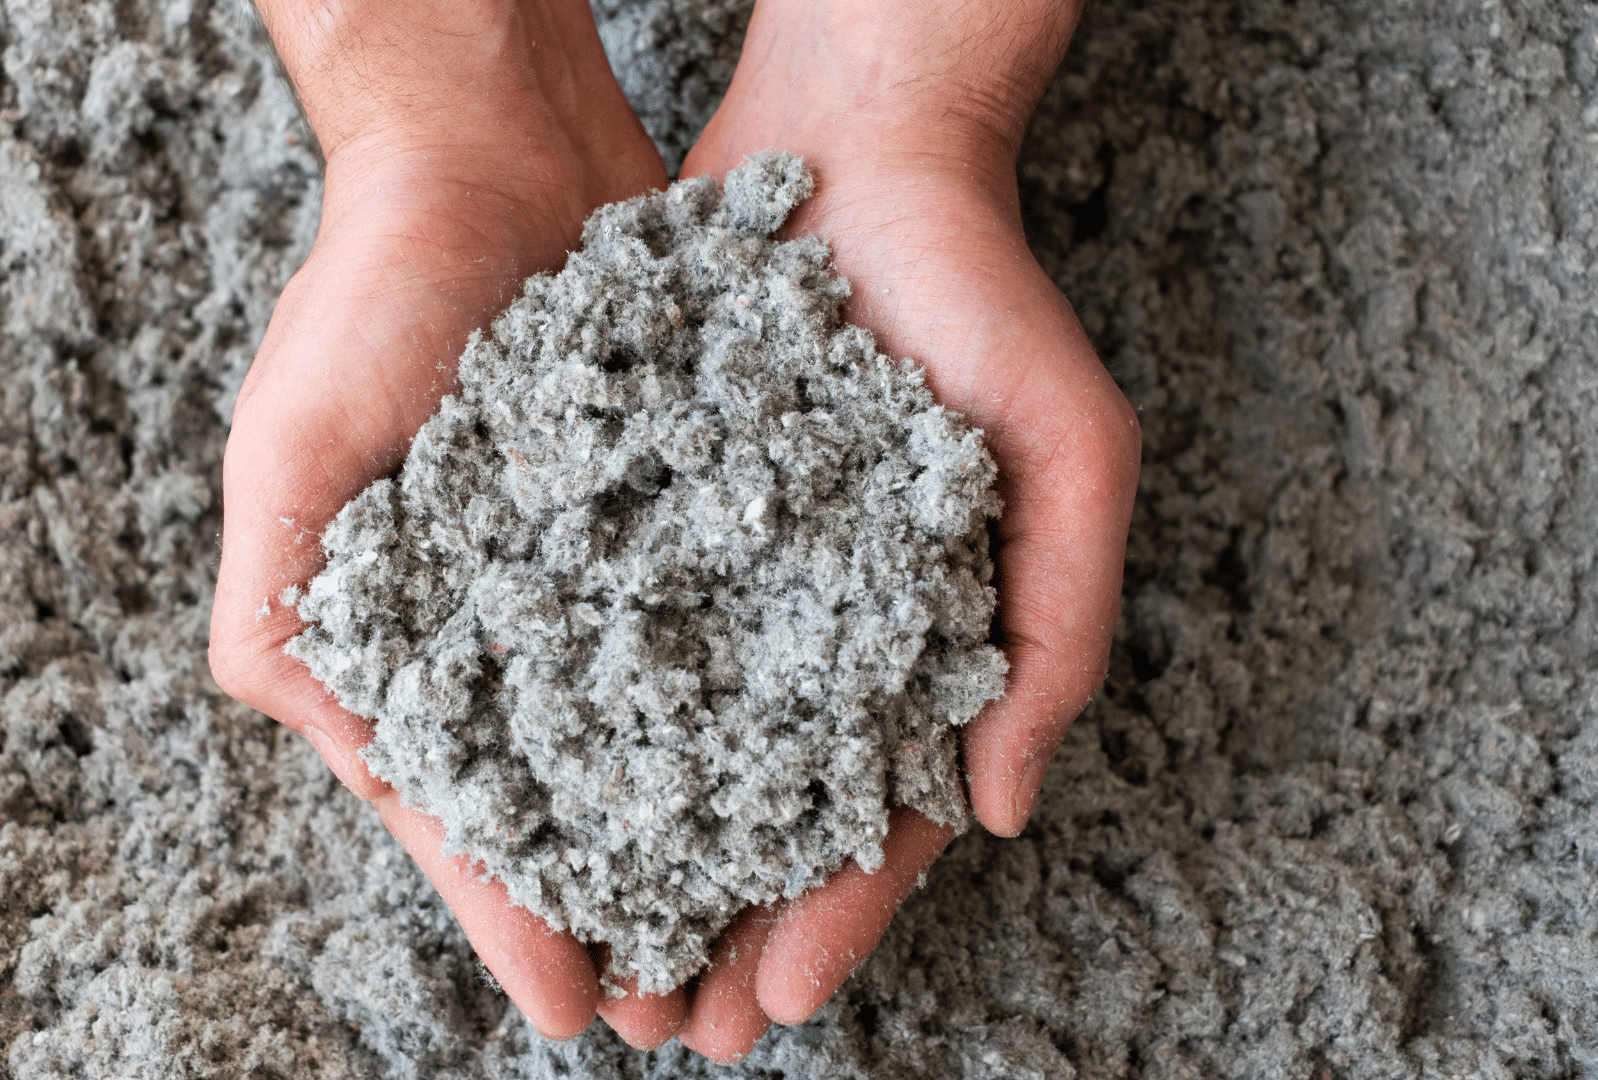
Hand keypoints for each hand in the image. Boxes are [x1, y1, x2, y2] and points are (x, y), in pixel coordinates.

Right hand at [207, 0, 668, 1042]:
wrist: (490, 147)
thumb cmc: (371, 295)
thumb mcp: (293, 455)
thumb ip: (287, 616)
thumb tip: (328, 754)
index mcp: (403, 636)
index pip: (460, 803)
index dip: (510, 909)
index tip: (579, 1009)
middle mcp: (505, 620)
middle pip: (569, 795)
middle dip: (620, 903)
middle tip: (688, 1014)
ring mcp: (596, 570)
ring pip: (658, 732)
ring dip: (700, 832)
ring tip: (760, 929)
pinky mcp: (678, 508)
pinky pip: (727, 623)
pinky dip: (760, 697)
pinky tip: (813, 769)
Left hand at [665, 0, 1139, 1060]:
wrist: (858, 149)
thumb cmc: (986, 299)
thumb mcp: (1070, 455)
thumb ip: (1057, 629)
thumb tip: (999, 813)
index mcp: (922, 643)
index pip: (880, 814)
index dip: (837, 916)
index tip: (774, 1004)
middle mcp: (816, 629)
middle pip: (762, 811)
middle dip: (719, 924)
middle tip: (664, 1028)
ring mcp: (728, 576)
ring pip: (672, 747)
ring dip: (634, 857)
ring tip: (589, 956)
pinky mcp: (644, 511)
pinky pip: (600, 630)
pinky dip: (571, 714)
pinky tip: (528, 790)